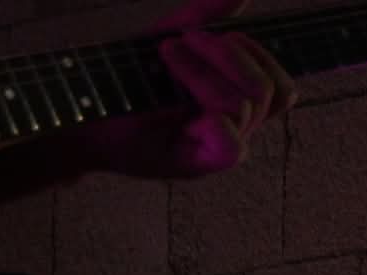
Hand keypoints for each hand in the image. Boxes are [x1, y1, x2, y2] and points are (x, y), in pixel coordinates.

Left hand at [66, 0, 293, 179]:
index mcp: (237, 100)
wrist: (85, 109)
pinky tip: (196, 117)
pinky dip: (222, 129)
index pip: (281, 86)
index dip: (258, 55)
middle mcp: (234, 127)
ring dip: (203, 73)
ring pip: (244, 108)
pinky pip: (232, 150)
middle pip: (267, 91)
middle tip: (181, 41)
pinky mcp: (195, 164)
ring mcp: (216, 146)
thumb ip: (206, 19)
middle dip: (228, 56)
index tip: (201, 33)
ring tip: (165, 56)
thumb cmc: (128, 79)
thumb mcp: (170, 38)